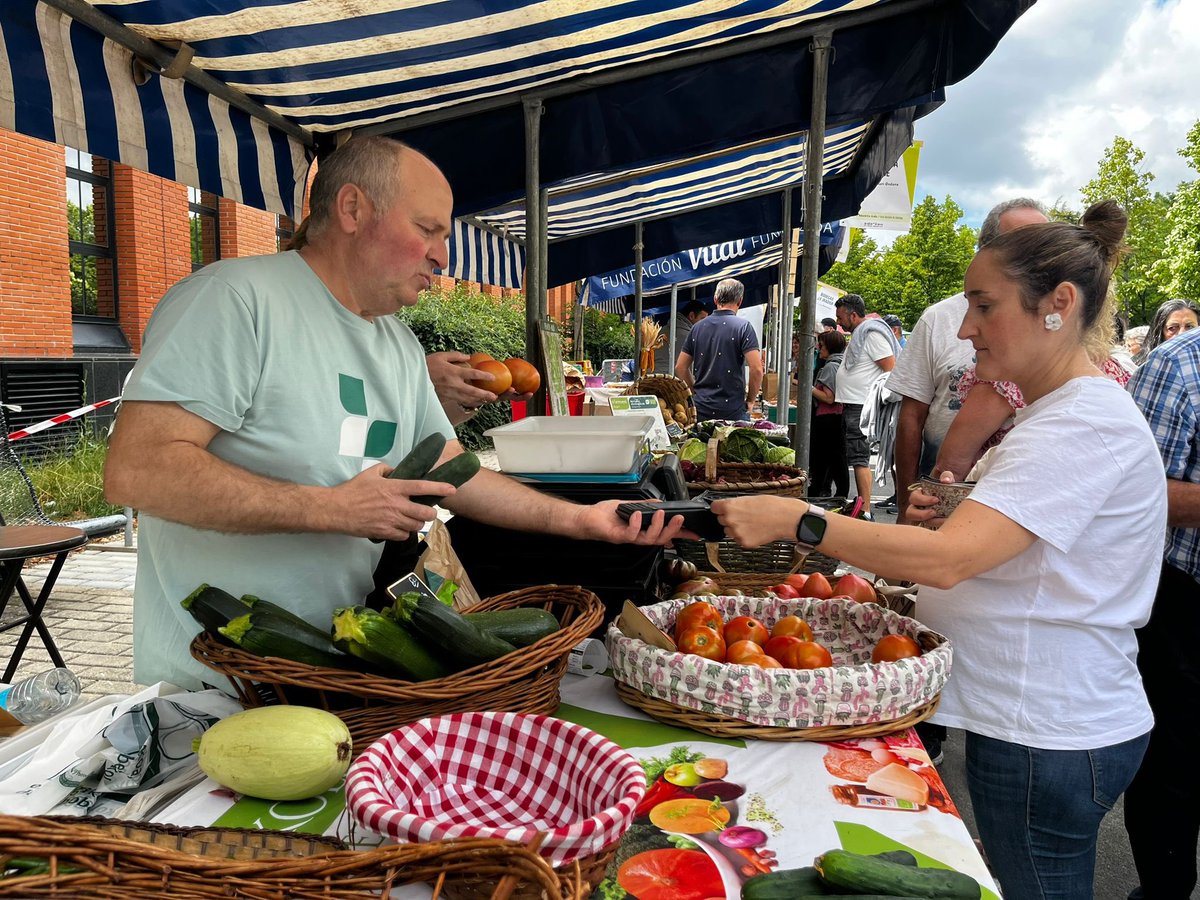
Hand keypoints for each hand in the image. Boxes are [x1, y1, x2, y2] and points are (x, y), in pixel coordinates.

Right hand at [332, 463, 457, 540]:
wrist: (336, 509)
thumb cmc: (352, 490)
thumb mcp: (371, 473)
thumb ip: (387, 470)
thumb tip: (397, 472)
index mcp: (394, 487)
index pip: (423, 487)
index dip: (440, 488)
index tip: (452, 489)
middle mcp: (396, 505)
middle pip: (426, 513)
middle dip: (430, 513)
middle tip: (427, 511)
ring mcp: (391, 520)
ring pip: (417, 526)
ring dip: (417, 523)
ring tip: (411, 518)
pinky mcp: (384, 533)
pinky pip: (404, 536)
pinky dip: (405, 532)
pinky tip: (399, 527)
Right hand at [425, 351, 499, 410]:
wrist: (414, 377)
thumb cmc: (427, 365)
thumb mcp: (441, 356)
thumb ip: (455, 356)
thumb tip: (467, 357)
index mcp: (453, 372)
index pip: (472, 374)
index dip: (484, 376)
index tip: (492, 378)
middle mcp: (453, 384)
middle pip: (473, 391)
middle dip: (484, 395)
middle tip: (494, 396)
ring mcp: (449, 393)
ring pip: (467, 399)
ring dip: (478, 401)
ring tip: (486, 401)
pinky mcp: (445, 398)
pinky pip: (459, 401)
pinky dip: (468, 402)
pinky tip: (473, 402)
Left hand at [576, 499, 685, 544]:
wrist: (587, 518)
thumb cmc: (606, 515)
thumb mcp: (631, 506)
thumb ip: (646, 506)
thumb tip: (661, 503)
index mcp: (643, 529)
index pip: (666, 533)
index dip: (681, 534)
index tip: (695, 533)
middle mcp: (638, 536)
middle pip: (661, 539)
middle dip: (674, 530)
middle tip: (679, 519)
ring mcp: (629, 537)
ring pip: (649, 539)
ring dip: (657, 526)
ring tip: (659, 513)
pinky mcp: (618, 537)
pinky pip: (631, 534)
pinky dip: (635, 523)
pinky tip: (636, 514)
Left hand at [710, 495, 801, 547]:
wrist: (786, 518)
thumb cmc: (771, 506)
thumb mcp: (749, 498)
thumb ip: (734, 504)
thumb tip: (726, 508)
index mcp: (729, 507)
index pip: (714, 508)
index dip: (720, 508)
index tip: (723, 508)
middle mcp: (730, 520)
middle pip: (721, 520)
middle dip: (729, 518)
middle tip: (744, 516)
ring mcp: (736, 533)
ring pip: (729, 531)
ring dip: (736, 529)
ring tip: (751, 523)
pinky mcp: (744, 543)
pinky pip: (739, 540)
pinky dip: (745, 536)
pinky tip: (755, 530)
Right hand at [905, 470, 956, 529]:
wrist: (957, 501)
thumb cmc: (948, 490)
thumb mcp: (947, 480)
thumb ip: (946, 476)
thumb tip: (946, 480)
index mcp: (920, 495)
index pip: (914, 497)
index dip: (922, 499)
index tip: (936, 500)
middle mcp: (918, 507)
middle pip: (910, 512)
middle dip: (921, 514)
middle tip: (934, 512)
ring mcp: (922, 518)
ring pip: (915, 524)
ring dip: (928, 523)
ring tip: (940, 521)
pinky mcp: (929, 526)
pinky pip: (926, 531)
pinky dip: (935, 529)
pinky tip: (947, 526)